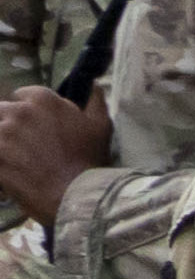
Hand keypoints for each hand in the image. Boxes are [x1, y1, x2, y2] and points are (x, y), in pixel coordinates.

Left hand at [0, 83, 111, 228]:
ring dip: (4, 142)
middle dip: (10, 123)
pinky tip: (10, 168)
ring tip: (17, 156)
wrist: (74, 195)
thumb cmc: (90, 160)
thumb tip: (93, 84)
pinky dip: (1, 160)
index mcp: (44, 100)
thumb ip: (95, 101)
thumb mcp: (101, 127)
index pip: (22, 94)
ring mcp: (3, 133)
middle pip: (2, 110)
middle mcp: (20, 111)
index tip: (37, 125)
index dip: (29, 110)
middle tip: (24, 143)